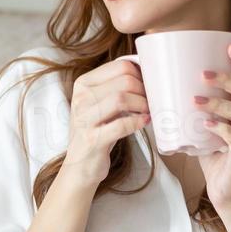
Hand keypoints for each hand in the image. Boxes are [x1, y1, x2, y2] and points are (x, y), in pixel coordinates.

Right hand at [61, 57, 149, 190]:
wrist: (80, 165)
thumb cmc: (97, 130)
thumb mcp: (101, 103)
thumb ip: (117, 87)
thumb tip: (148, 73)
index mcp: (83, 83)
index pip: (121, 66)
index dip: (141, 75)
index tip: (148, 87)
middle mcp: (81, 98)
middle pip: (125, 81)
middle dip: (144, 91)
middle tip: (150, 102)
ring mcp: (84, 119)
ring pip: (121, 98)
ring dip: (142, 105)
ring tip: (147, 111)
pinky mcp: (92, 139)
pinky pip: (121, 125)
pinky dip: (138, 122)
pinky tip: (144, 122)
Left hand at [195, 42, 230, 210]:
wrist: (225, 190)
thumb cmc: (214, 156)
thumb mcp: (207, 126)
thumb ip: (197, 108)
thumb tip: (166, 86)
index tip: (230, 46)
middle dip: (228, 79)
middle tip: (203, 74)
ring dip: (218, 102)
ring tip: (196, 99)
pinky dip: (220, 127)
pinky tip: (205, 124)